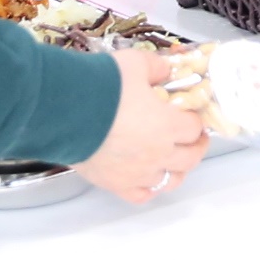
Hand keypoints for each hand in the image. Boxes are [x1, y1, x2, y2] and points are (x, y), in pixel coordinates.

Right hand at [79, 50, 210, 205]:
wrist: (64, 110)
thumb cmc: (102, 86)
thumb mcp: (134, 63)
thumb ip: (155, 66)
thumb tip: (165, 70)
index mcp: (168, 124)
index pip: (194, 128)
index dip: (194, 120)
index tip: (191, 115)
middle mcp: (158, 153)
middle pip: (189, 158)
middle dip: (195, 147)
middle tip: (193, 139)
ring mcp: (138, 173)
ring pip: (169, 180)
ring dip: (176, 170)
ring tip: (173, 161)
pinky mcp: (116, 184)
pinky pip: (141, 195)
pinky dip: (148, 188)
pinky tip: (146, 179)